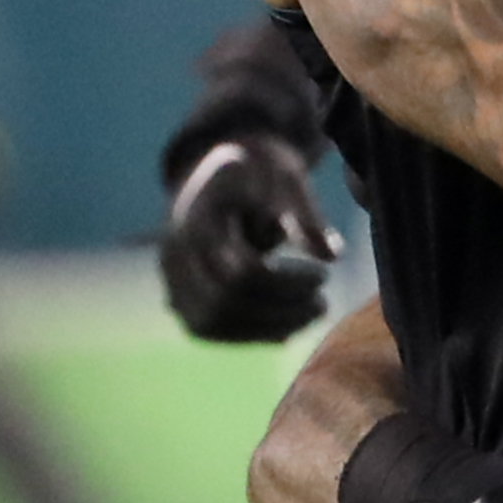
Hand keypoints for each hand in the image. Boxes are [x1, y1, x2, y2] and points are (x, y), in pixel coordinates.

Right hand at [160, 134, 338, 342]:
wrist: (217, 177)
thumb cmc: (256, 170)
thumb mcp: (285, 173)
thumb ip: (306, 212)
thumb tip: (332, 255)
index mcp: (196, 217)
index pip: (240, 271)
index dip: (286, 283)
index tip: (323, 275)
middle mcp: (173, 253)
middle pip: (224, 302)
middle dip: (280, 309)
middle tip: (323, 303)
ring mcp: (171, 278)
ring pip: (213, 323)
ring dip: (267, 327)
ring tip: (312, 313)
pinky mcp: (180, 299)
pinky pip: (210, 329)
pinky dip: (250, 332)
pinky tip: (290, 324)